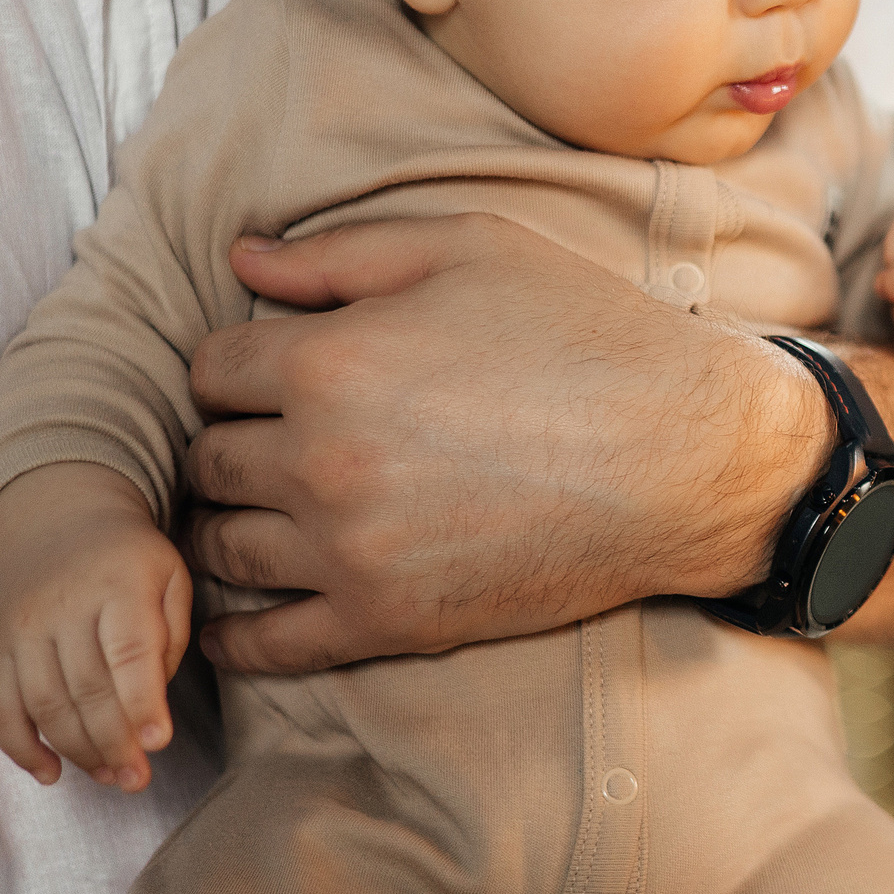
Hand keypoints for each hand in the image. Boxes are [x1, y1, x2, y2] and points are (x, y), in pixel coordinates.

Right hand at [0, 463, 190, 791]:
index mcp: (117, 584)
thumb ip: (171, 637)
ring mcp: (22, 629)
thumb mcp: (170, 577)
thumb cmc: (129, 559)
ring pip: (43, 705)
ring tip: (110, 777)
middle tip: (137, 780)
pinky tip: (49, 772)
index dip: (142, 702)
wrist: (58, 519)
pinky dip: (19, 747)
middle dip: (114, 743)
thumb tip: (153, 704)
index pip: (127, 652)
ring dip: (76, 752)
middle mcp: (62, 607)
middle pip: (85, 689)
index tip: (157, 744)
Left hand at [183, 214, 831, 673]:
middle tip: (277, 436)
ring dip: (233, 523)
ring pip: (222, 546)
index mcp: (328, 361)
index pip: (211, 368)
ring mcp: (350, 551)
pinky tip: (237, 613)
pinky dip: (235, 632)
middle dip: (234, 440)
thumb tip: (240, 256)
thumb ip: (342, 251)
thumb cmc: (587, 335)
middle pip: (207, 459)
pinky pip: (266, 643)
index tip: (279, 370)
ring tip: (269, 509)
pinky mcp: (387, 621)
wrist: (685, 454)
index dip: (241, 362)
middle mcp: (320, 461)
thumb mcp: (469, 250)